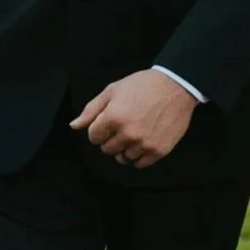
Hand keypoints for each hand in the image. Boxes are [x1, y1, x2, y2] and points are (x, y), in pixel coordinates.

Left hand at [70, 69, 197, 167]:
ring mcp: (144, 143)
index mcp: (113, 117)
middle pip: (107, 149)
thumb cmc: (142, 85)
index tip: (107, 121)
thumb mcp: (113, 90)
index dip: (98, 129)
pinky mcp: (159, 150)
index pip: (93, 137)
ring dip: (124, 149)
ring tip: (133, 133)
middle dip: (110, 139)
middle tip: (122, 125)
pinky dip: (138, 156)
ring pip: (123, 158)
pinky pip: (140, 164)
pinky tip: (142, 142)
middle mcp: (127, 133)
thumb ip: (91, 110)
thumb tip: (74, 126)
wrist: (175, 86)